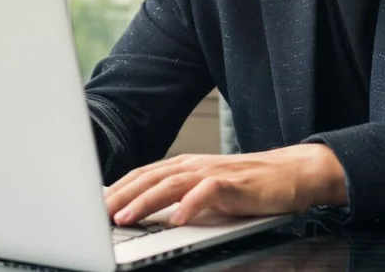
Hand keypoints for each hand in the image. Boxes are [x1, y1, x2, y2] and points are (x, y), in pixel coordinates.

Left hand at [104, 143, 346, 225]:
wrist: (290, 174)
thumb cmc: (248, 186)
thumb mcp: (205, 190)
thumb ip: (178, 197)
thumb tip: (145, 214)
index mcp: (183, 166)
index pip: (141, 176)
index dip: (116, 190)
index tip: (94, 206)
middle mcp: (193, 165)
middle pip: (148, 179)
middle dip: (120, 197)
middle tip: (97, 215)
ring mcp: (211, 172)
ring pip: (170, 185)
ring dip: (144, 202)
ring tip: (125, 219)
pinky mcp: (232, 183)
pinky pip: (207, 193)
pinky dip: (190, 205)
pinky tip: (177, 219)